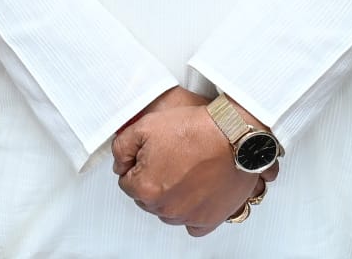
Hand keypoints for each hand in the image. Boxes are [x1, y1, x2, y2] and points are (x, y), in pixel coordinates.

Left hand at [111, 88, 277, 235]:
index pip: (126, 183)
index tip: (148, 154)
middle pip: (146, 199)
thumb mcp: (144, 126)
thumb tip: (120, 165)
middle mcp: (166, 208)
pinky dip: (191, 212)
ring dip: (170, 196)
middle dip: (151, 180)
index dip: (135, 164)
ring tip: (183, 170)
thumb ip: (122, 148)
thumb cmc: (192, 129)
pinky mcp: (210, 219)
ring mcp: (188, 216)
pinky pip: (192, 225)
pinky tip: (193, 194)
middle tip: (167, 158)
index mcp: (146, 188)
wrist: (231, 135)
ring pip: (168, 211)